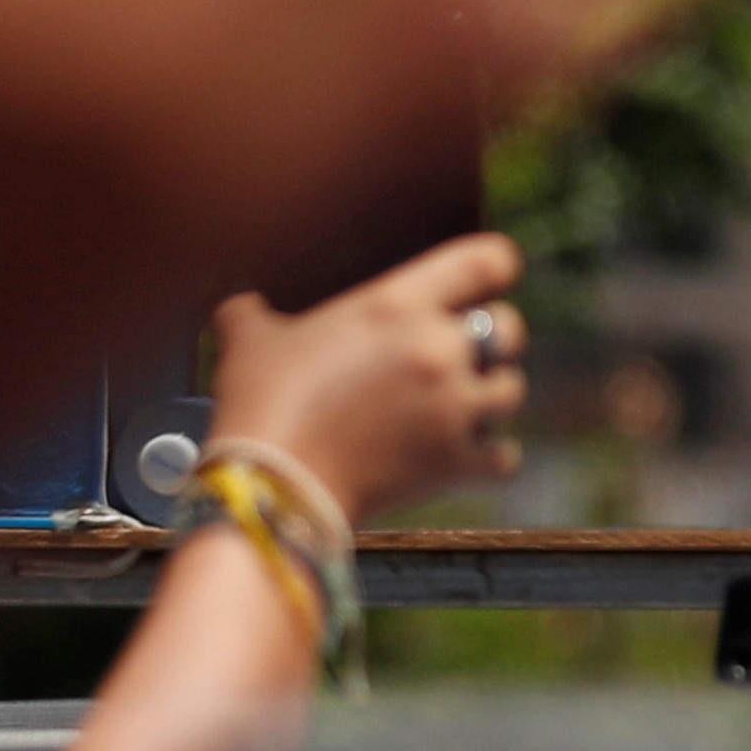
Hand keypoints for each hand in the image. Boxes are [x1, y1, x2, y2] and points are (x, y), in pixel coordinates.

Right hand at [208, 230, 529, 521]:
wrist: (266, 490)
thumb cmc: (258, 408)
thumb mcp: (248, 344)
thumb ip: (252, 315)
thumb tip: (238, 307)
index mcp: (397, 306)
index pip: (488, 260)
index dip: (493, 268)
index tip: (483, 282)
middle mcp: (438, 349)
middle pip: (510, 327)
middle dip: (491, 341)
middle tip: (459, 357)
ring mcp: (454, 407)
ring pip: (512, 390)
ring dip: (488, 399)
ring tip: (455, 408)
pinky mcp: (456, 462)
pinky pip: (503, 456)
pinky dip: (487, 458)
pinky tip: (461, 455)